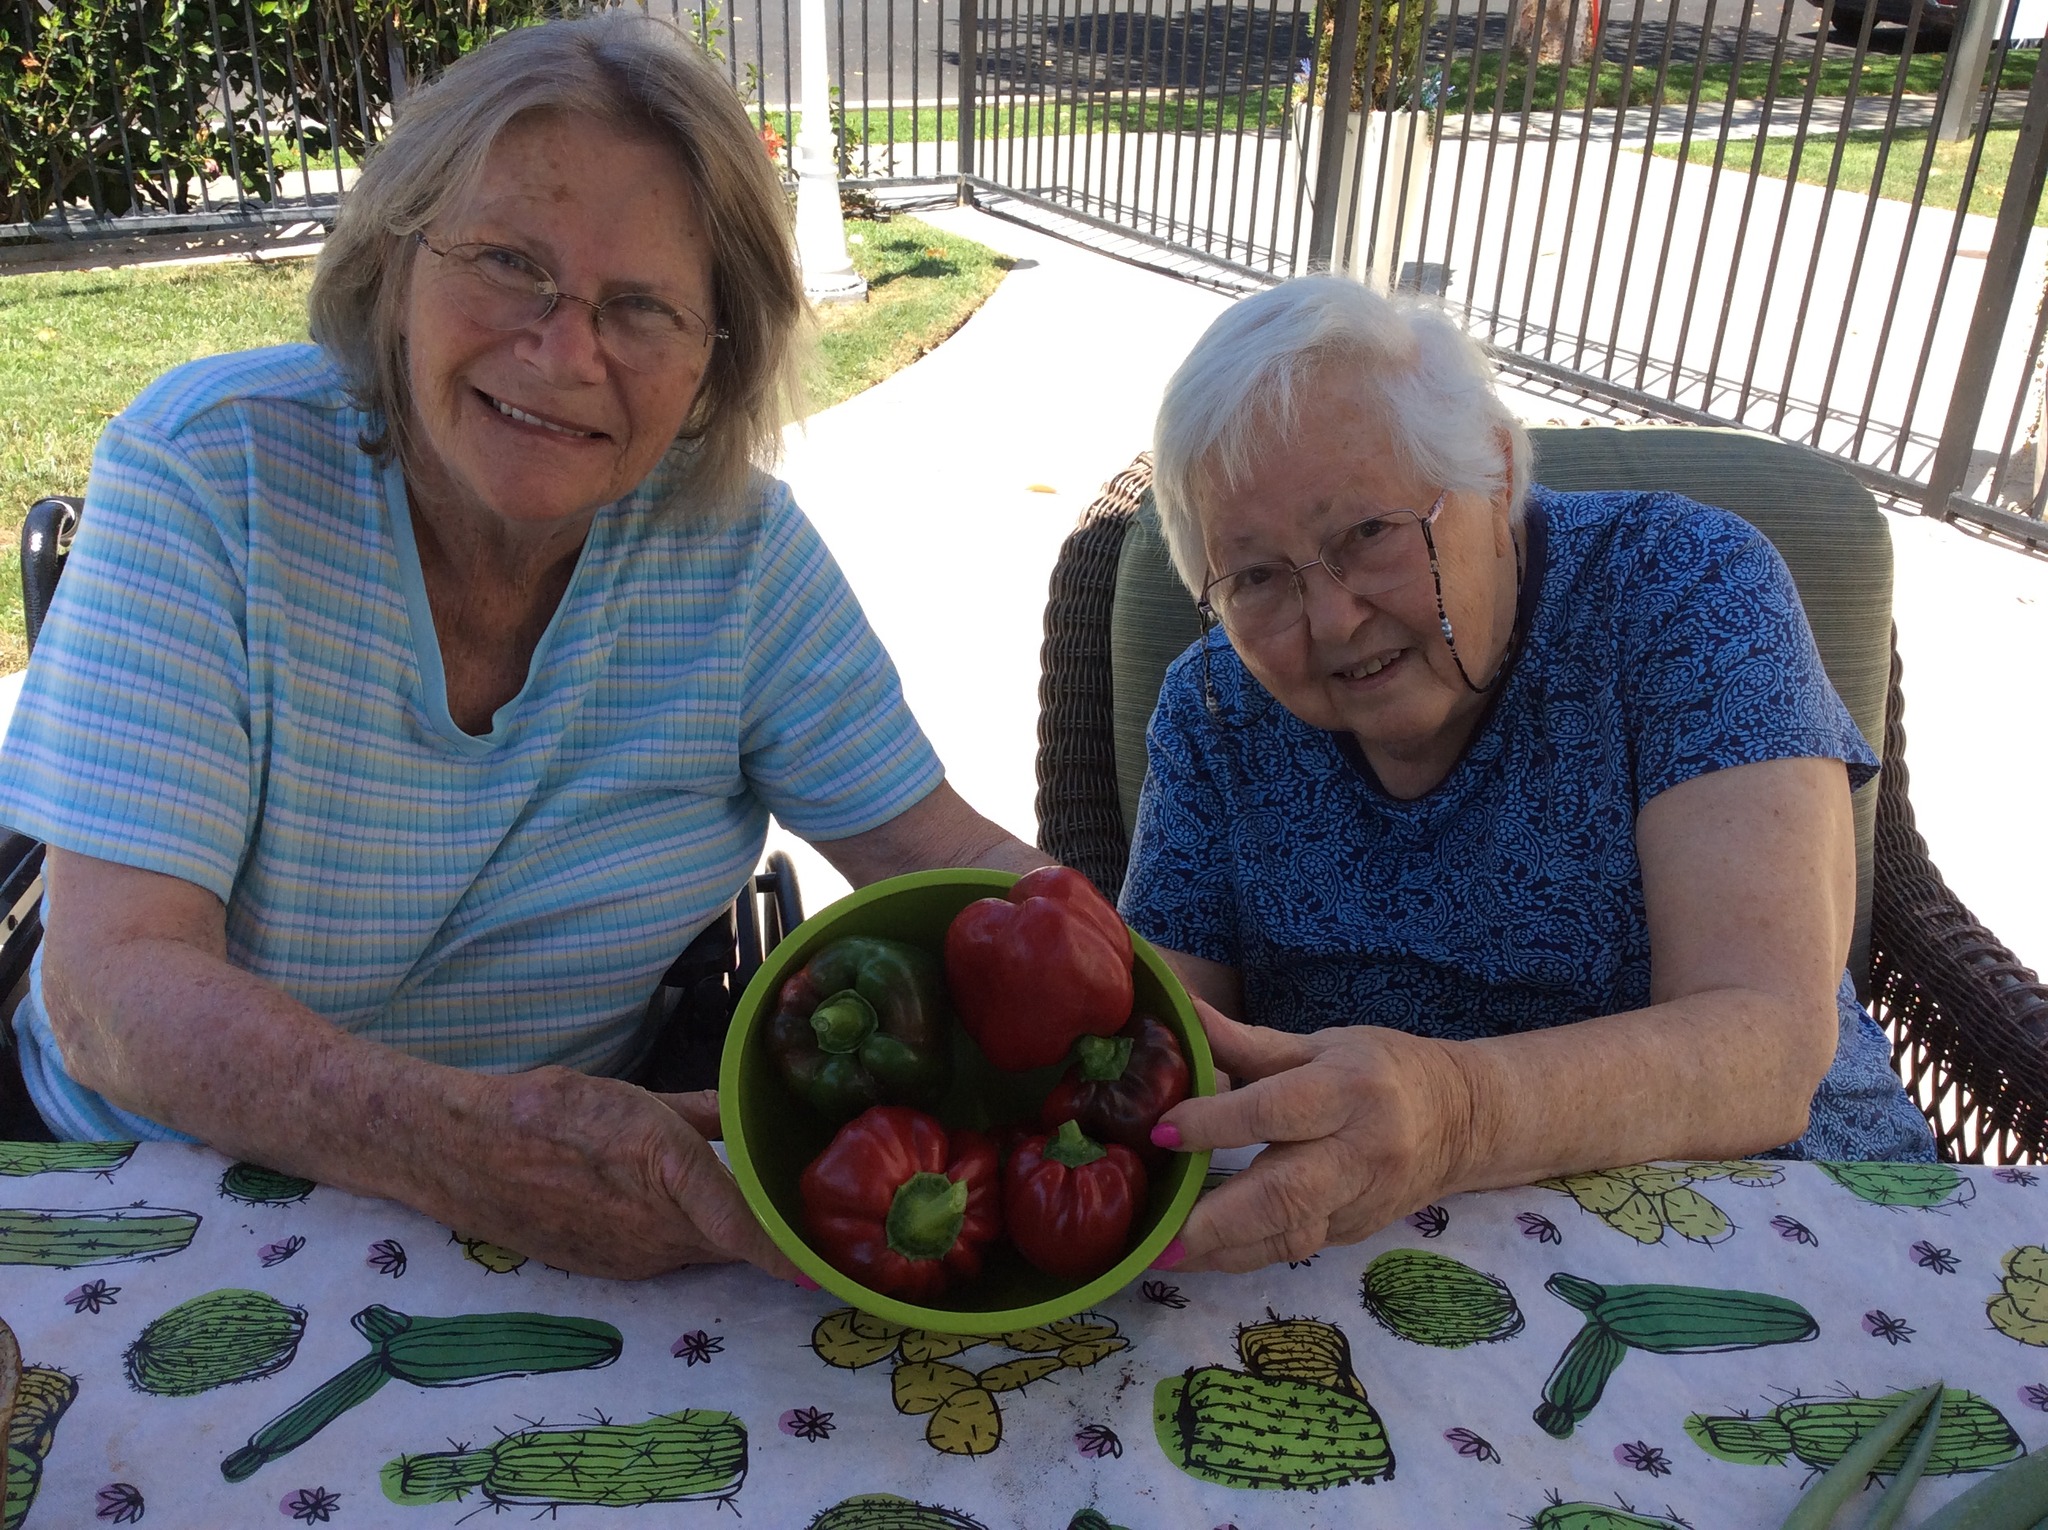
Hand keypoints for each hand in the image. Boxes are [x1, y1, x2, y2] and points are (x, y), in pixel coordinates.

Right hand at [436, 1066, 798, 1282]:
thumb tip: (741, 1114)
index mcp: (668, 1169)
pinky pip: (665, 1258)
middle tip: (805, 1217)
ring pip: (700, 1250)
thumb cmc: (550, 1109)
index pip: (741, 1224)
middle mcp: (655, 1225)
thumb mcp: (634, 1096)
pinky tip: (675, 1216)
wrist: (466, 1153)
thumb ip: (698, 1111)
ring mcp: (631, 1256)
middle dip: (768, 1234)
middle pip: (732, 1240)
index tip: (823, 1269)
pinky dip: (682, 1241)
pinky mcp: (608, 1271)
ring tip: (750, 1210)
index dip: (784, 1252)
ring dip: (724, 1236)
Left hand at [1154, 1001, 1476, 1272]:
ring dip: (1222, 1252)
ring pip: (1288, 1236)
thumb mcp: (1319, 1044)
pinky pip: (1294, 1248)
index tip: (1160, 1133)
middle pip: (1285, 1194)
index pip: (1276, 1111)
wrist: (1463, 1121)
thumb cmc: (1381, 1069)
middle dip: (1217, 1220)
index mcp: (1348, 1090)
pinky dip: (1244, 1255)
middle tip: (1158, 1235)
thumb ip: (1244, 1043)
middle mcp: (1360, 1151)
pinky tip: (1202, 1255)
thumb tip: (1179, 1013)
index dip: (1216, 1124)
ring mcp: (1360, 1200)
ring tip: (1164, 1255)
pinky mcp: (1353, 1233)